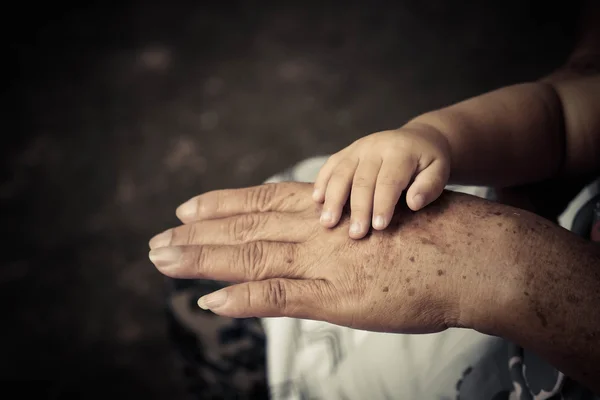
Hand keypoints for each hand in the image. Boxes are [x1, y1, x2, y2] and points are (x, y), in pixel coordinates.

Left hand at [148, 182, 514, 333]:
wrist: (473, 252)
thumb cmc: (433, 234)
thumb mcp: (378, 213)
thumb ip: (341, 224)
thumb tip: (320, 228)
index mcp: (327, 209)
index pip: (261, 202)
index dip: (220, 204)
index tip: (186, 207)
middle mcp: (317, 229)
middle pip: (244, 229)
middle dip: (197, 234)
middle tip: (157, 241)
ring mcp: (323, 262)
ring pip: (250, 257)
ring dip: (203, 259)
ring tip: (165, 261)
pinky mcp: (338, 297)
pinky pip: (280, 297)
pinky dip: (243, 299)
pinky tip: (210, 301)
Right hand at [312, 124, 450, 238]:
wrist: (417, 139)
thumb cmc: (428, 164)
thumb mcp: (439, 171)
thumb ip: (429, 187)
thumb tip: (413, 203)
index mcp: (400, 151)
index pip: (389, 180)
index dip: (383, 204)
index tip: (379, 227)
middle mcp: (376, 146)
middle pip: (362, 180)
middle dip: (357, 208)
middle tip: (355, 234)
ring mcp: (358, 147)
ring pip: (341, 173)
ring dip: (333, 199)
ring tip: (327, 223)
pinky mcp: (346, 151)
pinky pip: (330, 165)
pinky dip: (321, 182)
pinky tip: (317, 201)